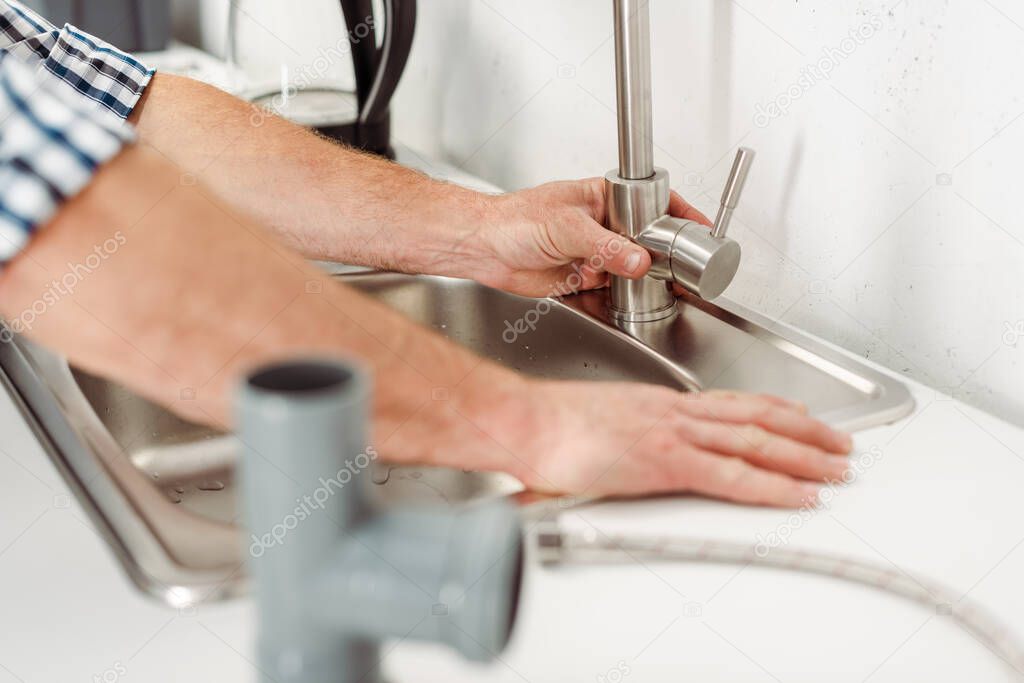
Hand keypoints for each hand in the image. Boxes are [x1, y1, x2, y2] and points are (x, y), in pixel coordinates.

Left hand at [466, 178, 711, 296]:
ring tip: (654, 290)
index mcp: (603, 199)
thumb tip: (639, 260)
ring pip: (631, 269)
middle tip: (679, 271)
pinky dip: (619, 300)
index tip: (700, 230)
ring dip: (640, 281)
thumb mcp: (568, 228)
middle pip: (646, 240)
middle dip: (662, 257)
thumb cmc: (515, 220)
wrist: (484, 249)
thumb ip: (606, 246)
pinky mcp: (583, 279)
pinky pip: (611, 291)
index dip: (678, 215)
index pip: (651, 201)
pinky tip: (625, 303)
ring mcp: (594, 253)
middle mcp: (602, 226)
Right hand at [487, 379, 851, 506]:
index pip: (729, 404)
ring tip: (835, 466)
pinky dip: (771, 485)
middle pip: (756, 417)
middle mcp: (673, 412)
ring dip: (803, 455)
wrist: (525, 420)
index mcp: (658, 403)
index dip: (772, 411)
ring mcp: (673, 434)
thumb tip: (621, 454)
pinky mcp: (665, 461)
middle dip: (804, 432)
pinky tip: (797, 493)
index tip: (798, 418)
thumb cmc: (547, 425)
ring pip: (755, 440)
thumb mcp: (595, 424)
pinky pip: (732, 475)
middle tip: (838, 444)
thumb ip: (617, 438)